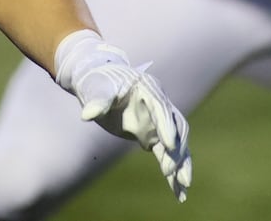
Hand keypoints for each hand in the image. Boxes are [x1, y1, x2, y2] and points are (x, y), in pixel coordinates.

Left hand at [55, 32, 191, 201]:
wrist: (98, 83)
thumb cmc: (97, 82)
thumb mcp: (96, 88)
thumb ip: (97, 101)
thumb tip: (87, 114)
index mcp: (148, 89)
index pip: (161, 108)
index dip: (166, 126)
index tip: (169, 145)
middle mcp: (159, 104)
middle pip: (176, 127)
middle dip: (177, 150)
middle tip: (172, 173)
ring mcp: (158, 120)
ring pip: (177, 143)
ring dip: (181, 164)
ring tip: (183, 188)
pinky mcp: (153, 133)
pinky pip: (167, 153)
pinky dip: (173, 170)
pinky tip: (177, 189)